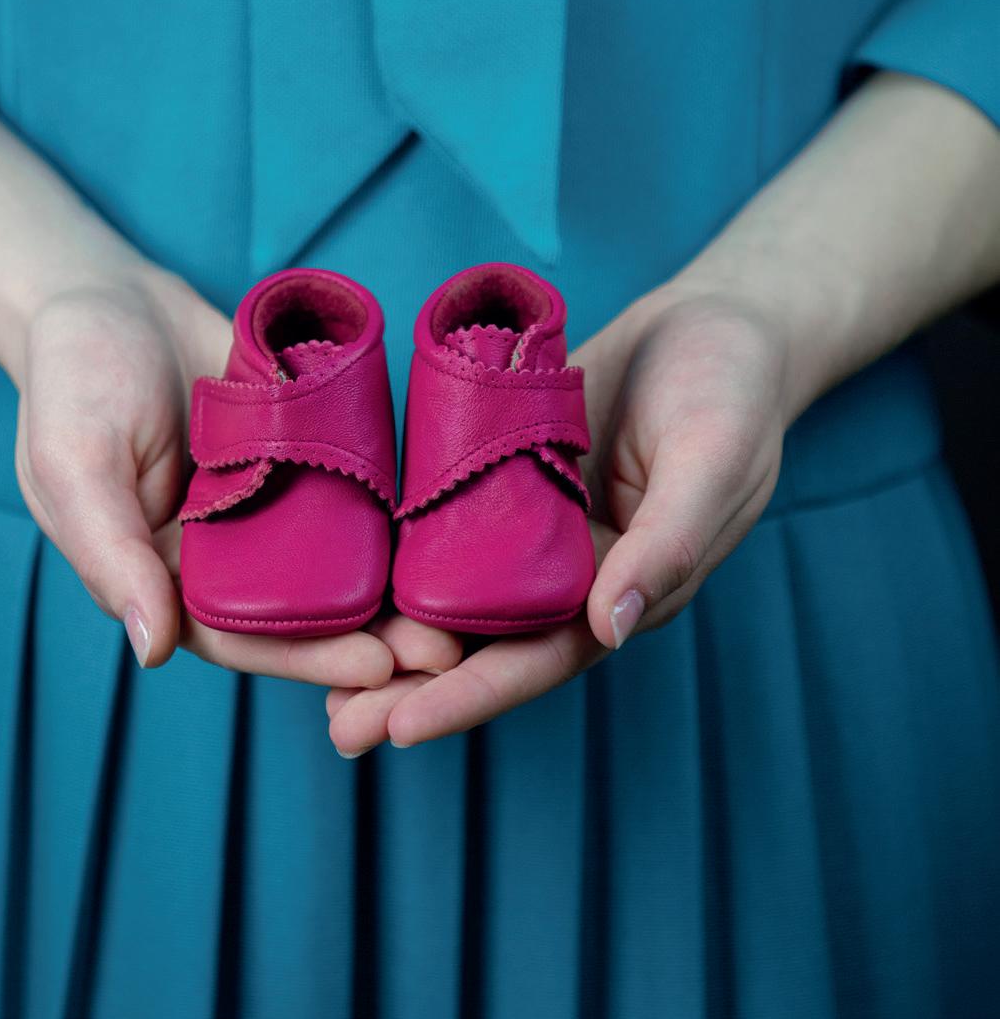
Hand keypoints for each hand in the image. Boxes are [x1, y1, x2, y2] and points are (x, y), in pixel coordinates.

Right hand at [14, 262, 421, 687]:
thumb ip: (111, 555)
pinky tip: (446, 529)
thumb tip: (153, 649)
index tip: (377, 667)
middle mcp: (219, 547)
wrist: (104, 291)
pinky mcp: (297, 445)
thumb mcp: (74, 464)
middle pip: (301, 609)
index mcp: (162, 572)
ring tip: (462, 606)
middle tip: (446, 654)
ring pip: (334, 557)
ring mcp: (262, 496)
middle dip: (370, 634)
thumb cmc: (70, 379)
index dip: (305, 655)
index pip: (239, 634)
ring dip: (392, 587)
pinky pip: (346, 485)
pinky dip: (391, 513)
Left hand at [326, 279, 792, 753]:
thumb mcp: (714, 459)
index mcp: (625, 585)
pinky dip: (399, 544)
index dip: (473, 695)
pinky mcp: (508, 466)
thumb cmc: (735, 392)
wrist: (717, 322)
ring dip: (393, 626)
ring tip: (314, 664)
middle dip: (412, 685)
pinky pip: (448, 513)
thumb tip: (609, 630)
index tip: (402, 727)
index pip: (542, 657)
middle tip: (336, 725)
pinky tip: (339, 562)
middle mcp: (571, 567)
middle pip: (484, 640)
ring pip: (454, 587)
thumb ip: (667, 543)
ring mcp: (535, 519)